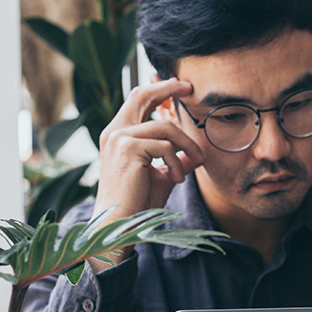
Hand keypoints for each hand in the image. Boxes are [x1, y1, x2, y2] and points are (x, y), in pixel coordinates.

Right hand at [89, 78, 204, 266]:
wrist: (120, 223)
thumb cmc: (138, 201)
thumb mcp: (161, 175)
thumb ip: (174, 159)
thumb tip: (195, 154)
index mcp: (118, 133)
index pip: (137, 100)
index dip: (159, 89)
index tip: (181, 88)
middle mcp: (114, 131)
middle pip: (142, 95)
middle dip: (168, 88)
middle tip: (190, 89)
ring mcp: (118, 138)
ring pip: (163, 127)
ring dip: (187, 144)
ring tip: (196, 160)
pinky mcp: (127, 149)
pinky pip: (164, 147)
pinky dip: (176, 163)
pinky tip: (176, 179)